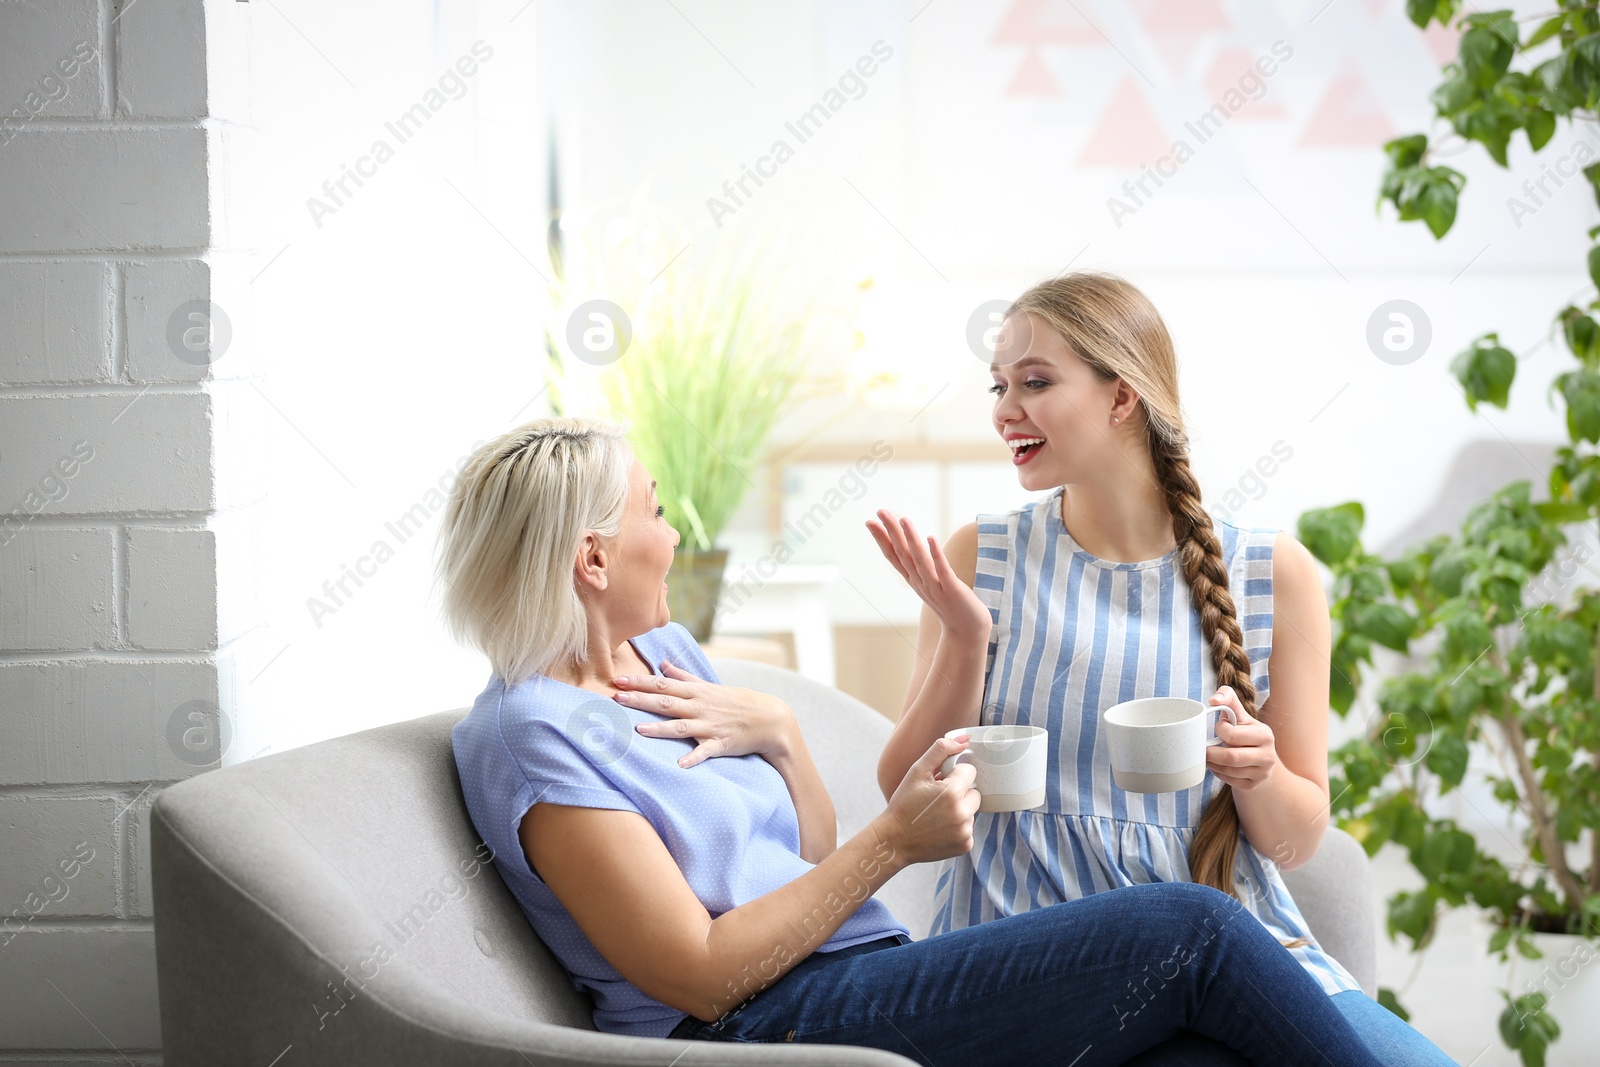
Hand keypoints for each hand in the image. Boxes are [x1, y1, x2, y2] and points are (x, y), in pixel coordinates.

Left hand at [616, 661, 797, 768]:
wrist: (769, 718)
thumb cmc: (737, 701)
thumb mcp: (710, 686)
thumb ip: (684, 676)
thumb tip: (663, 663)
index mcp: (696, 692)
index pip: (662, 685)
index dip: (639, 682)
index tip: (617, 679)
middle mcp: (700, 707)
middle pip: (666, 703)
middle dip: (641, 699)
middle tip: (616, 697)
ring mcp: (710, 725)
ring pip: (681, 726)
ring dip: (660, 728)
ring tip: (639, 728)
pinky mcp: (720, 743)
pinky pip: (705, 751)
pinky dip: (693, 758)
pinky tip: (679, 764)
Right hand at [865, 509, 989, 637]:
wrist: (967, 632)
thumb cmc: (951, 606)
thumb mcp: (930, 584)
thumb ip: (921, 568)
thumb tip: (912, 549)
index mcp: (914, 579)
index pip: (894, 556)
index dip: (882, 539)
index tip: (870, 521)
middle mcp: (920, 582)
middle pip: (902, 554)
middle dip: (891, 532)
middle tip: (880, 512)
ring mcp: (935, 587)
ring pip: (920, 560)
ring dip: (911, 539)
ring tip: (903, 519)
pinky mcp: (952, 590)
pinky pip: (942, 570)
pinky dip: (935, 555)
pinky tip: (930, 538)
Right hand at [872, 735, 981, 865]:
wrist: (894, 839)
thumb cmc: (904, 803)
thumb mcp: (917, 771)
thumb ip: (941, 750)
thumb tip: (965, 739)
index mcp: (951, 792)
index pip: (970, 771)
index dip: (954, 775)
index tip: (940, 783)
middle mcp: (962, 813)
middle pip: (975, 792)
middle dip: (960, 792)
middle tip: (938, 799)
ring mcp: (965, 831)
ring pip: (972, 811)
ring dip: (959, 810)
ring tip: (937, 814)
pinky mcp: (965, 845)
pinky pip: (969, 828)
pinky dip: (958, 827)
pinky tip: (940, 828)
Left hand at [1205, 685, 1279, 790]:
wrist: (1261, 757)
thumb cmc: (1245, 732)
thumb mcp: (1240, 714)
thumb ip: (1228, 698)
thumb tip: (1213, 700)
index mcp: (1265, 735)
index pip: (1232, 735)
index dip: (1219, 730)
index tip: (1218, 728)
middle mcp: (1268, 756)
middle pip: (1231, 757)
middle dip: (1212, 752)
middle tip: (1204, 748)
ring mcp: (1262, 773)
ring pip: (1229, 771)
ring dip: (1212, 763)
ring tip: (1208, 756)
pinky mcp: (1254, 785)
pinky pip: (1230, 782)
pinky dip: (1218, 773)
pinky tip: (1217, 766)